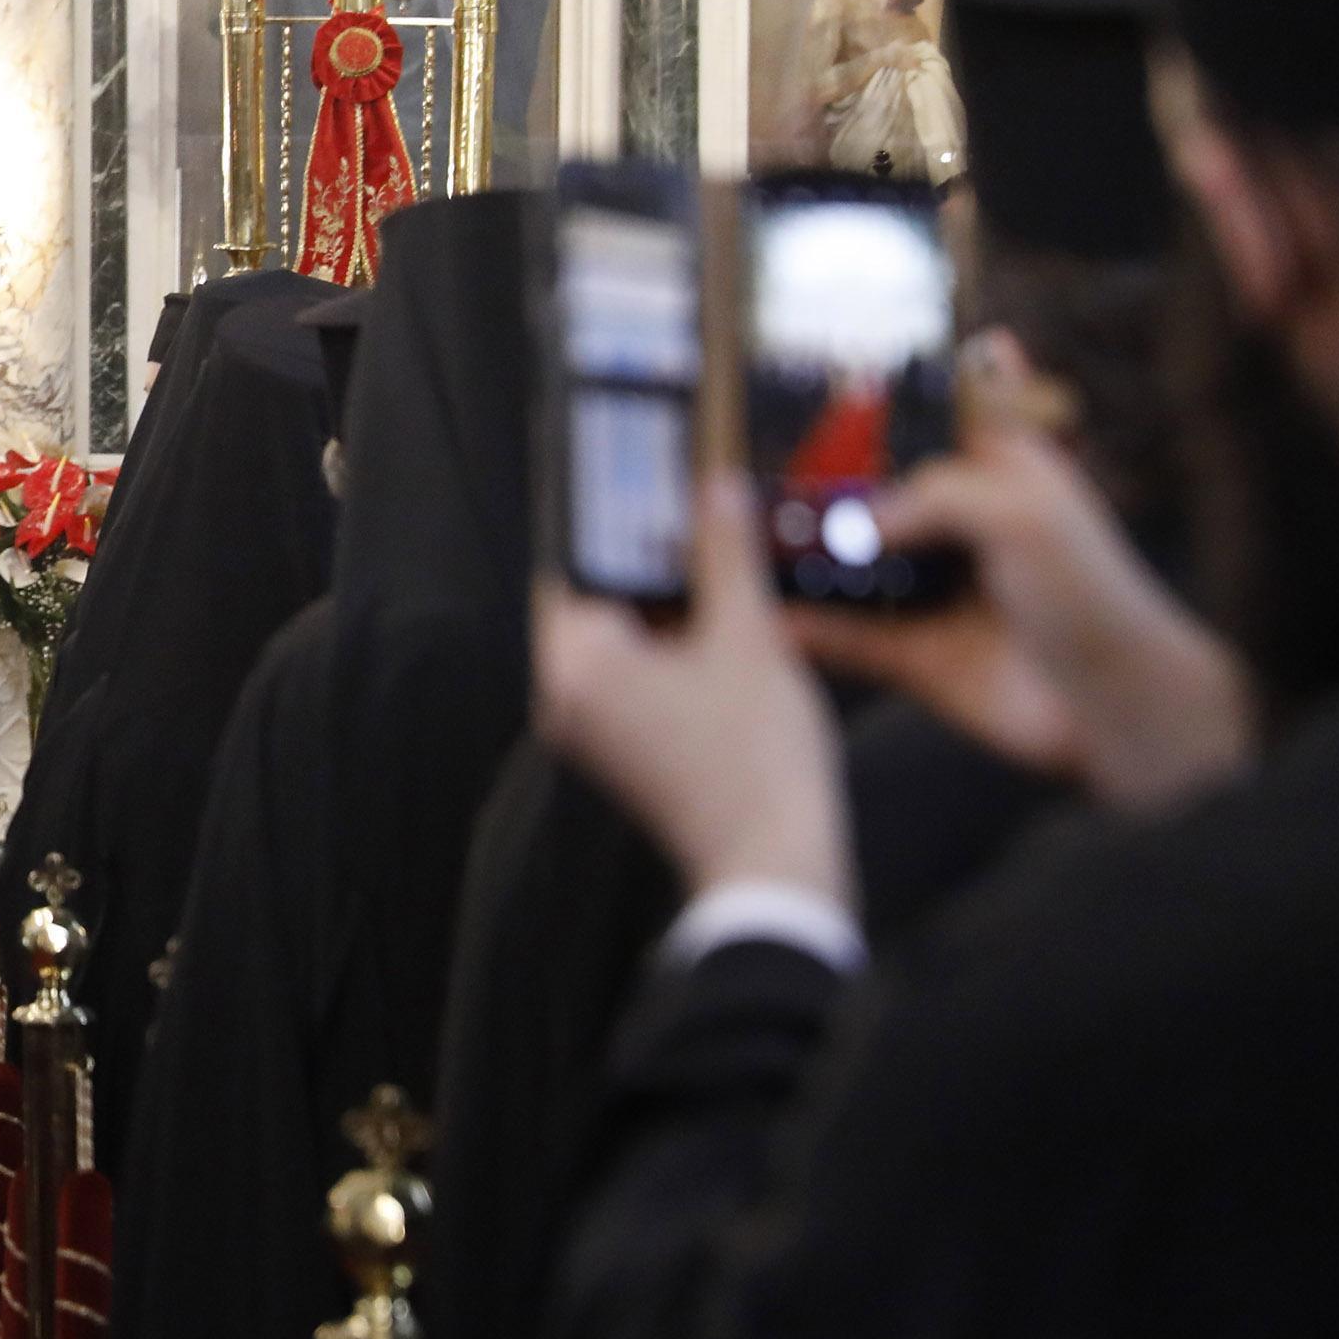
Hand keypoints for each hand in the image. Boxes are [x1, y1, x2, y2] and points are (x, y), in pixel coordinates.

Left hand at [535, 476, 851, 912]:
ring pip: (612, 637)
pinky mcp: (617, 750)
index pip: (571, 562)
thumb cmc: (758, 755)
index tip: (635, 473)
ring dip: (656, 599)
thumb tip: (714, 487)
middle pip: (590, 599)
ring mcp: (587, 728)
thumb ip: (724, 554)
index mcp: (577, 663)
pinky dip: (661, 643)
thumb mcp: (749, 636)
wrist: (775, 865)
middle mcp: (563, 696)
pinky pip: (627, 675)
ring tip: (707, 550)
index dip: (606, 515)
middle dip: (638, 555)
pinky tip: (714, 616)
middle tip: (682, 503)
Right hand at [787, 332, 1252, 812]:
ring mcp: (939, 590)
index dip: (921, 378)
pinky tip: (766, 610)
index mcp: (1006, 474)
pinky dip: (807, 626)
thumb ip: (929, 494)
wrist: (1109, 704)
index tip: (862, 351)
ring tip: (744, 526)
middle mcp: (966, 527)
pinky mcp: (918, 654)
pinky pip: (847, 635)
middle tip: (761, 448)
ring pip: (858, 560)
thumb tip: (852, 522)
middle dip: (833, 469)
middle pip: (888, 484)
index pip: (961, 407)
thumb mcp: (1018, 509)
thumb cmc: (1091, 591)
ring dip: (810, 550)